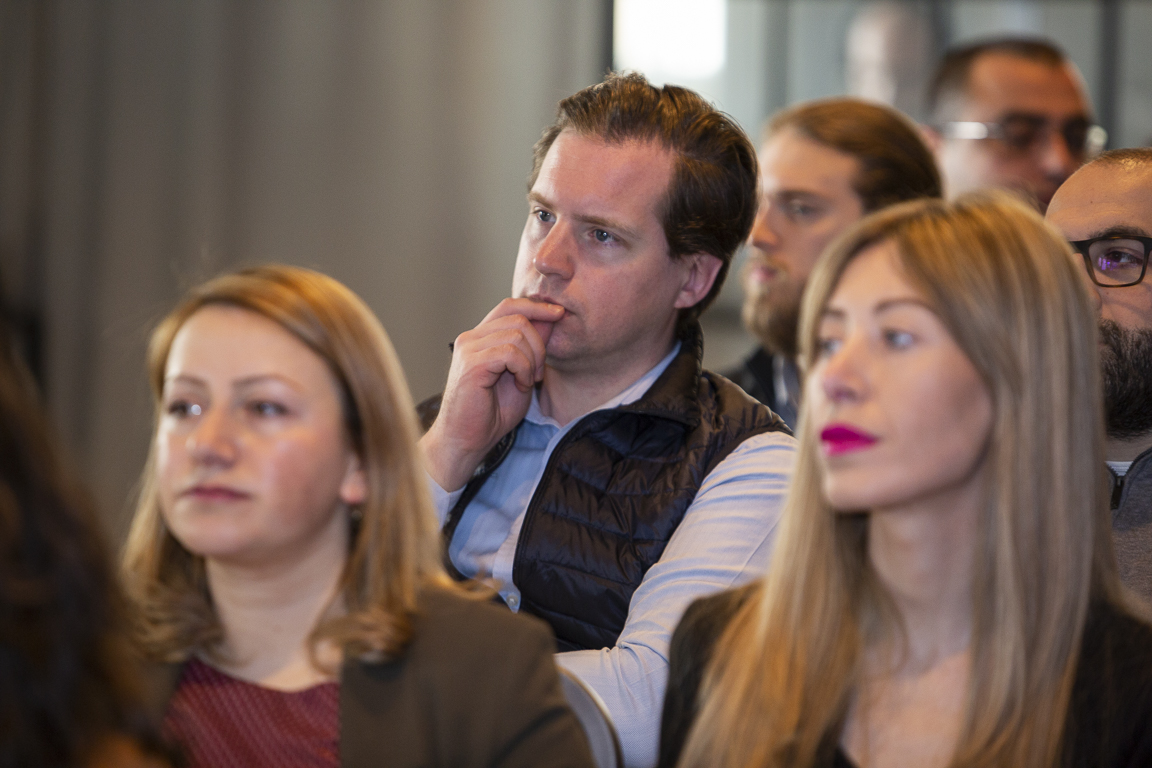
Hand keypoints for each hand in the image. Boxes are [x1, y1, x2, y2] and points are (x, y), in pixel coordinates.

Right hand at [420, 298, 564, 490]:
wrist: (467, 441)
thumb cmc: (491, 413)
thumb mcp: (521, 375)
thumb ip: (532, 348)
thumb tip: (551, 319)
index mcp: (480, 338)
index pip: (509, 306)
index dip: (536, 306)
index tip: (559, 313)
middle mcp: (471, 338)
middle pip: (518, 317)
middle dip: (539, 344)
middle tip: (539, 373)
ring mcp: (469, 349)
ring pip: (517, 334)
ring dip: (533, 360)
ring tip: (528, 381)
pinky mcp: (472, 364)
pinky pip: (510, 353)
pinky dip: (524, 369)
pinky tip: (521, 385)